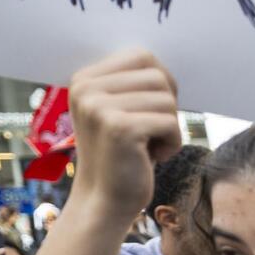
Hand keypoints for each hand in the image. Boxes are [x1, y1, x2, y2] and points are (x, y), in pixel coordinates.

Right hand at [66, 50, 181, 221]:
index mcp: (82, 78)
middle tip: (150, 130)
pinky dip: (172, 143)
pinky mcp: (119, 128)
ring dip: (169, 126)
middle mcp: (85, 88)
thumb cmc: (120, 152)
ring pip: (167, 99)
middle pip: (157, 75)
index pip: (141, 55)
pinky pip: (171, 123)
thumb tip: (158, 60)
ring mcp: (99, 107)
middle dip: (166, 105)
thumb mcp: (115, 108)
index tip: (149, 109)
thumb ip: (130, 81)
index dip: (159, 82)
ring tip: (148, 144)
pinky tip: (152, 156)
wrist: (103, 199)